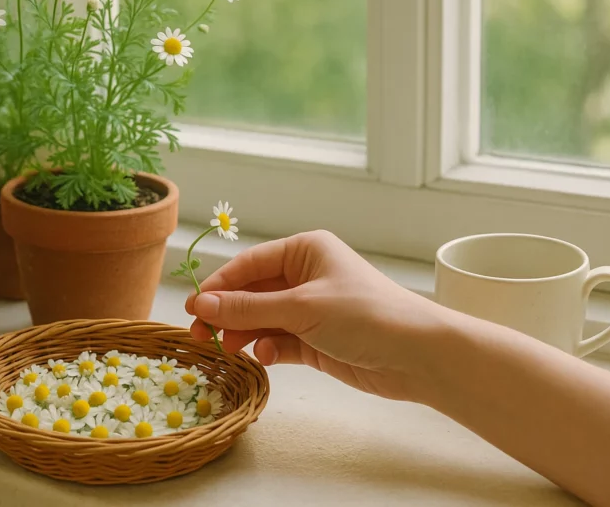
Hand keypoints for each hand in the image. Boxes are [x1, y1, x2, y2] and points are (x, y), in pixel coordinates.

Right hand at [185, 230, 452, 401]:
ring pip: (263, 320)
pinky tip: (267, 358)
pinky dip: (270, 350)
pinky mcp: (319, 341)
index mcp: (306, 250)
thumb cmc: (365, 315)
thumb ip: (247, 309)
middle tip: (200, 337)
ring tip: (230, 351)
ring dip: (246, 335)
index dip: (218, 287)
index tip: (191, 309)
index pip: (250, 264)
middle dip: (228, 315)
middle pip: (253, 293)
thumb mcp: (300, 308)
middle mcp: (307, 276)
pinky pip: (281, 342)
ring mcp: (313, 310)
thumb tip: (201, 306)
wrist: (417, 355)